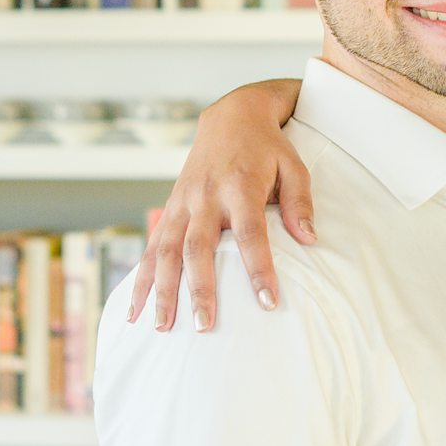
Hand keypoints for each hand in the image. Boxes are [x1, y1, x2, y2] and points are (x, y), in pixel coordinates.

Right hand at [126, 79, 311, 331]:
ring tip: (161, 328)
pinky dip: (141, 279)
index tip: (268, 302)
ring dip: (162, 291)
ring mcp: (182, 203)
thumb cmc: (268, 148)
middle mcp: (206, 196)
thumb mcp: (294, 166)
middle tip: (204, 326)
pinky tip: (136, 310)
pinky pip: (151, 247)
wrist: (231, 118)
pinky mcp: (169, 208)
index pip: (250, 233)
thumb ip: (300, 203)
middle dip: (200, 289)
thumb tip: (309, 240)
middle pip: (199, 247)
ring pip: (167, 251)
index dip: (258, 268)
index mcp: (241, 186)